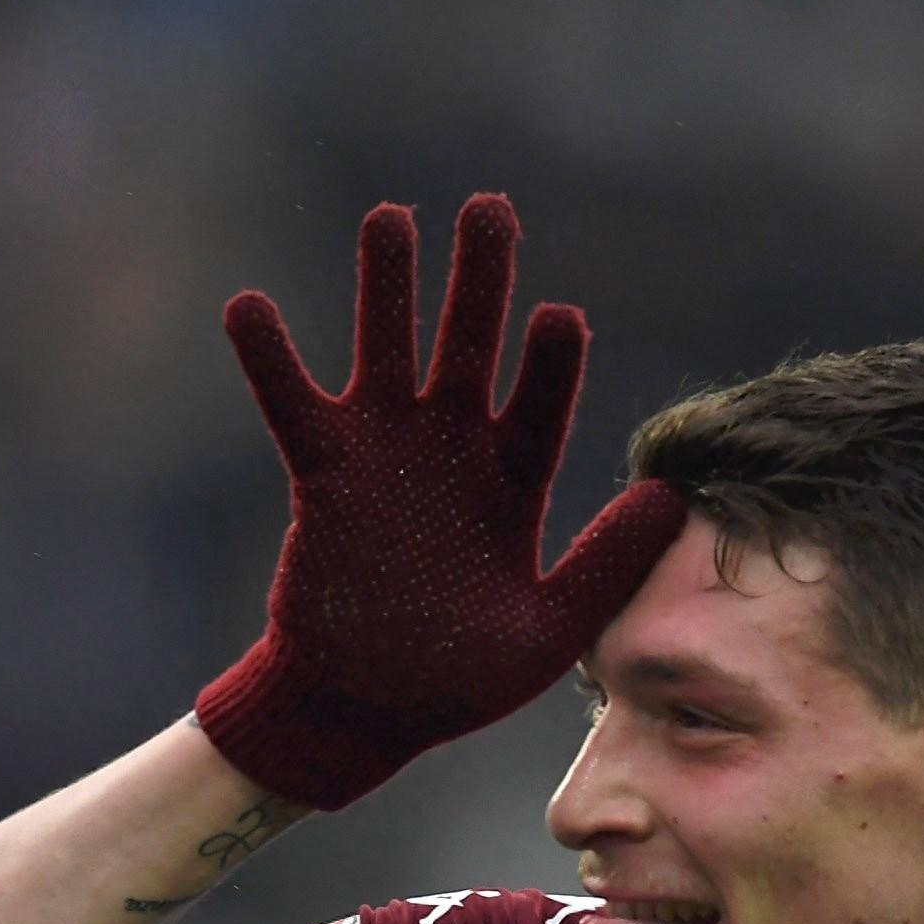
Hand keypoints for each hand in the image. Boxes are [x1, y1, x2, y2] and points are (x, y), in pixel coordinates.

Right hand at [196, 194, 685, 810]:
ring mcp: (386, 458)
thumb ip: (606, 566)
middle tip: (489, 209)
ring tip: (390, 217)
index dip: (549, 365)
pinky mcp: (323, 476)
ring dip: (387, 288)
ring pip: (388, 353)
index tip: (560, 316)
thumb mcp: (548, 633)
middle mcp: (452, 454)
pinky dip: (269, 358)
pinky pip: (292, 405)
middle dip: (480, 282)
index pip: (540, 407)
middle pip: (470, 349)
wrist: (364, 714)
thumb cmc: (457, 682)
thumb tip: (675, 500)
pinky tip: (247, 303)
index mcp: (512, 486)